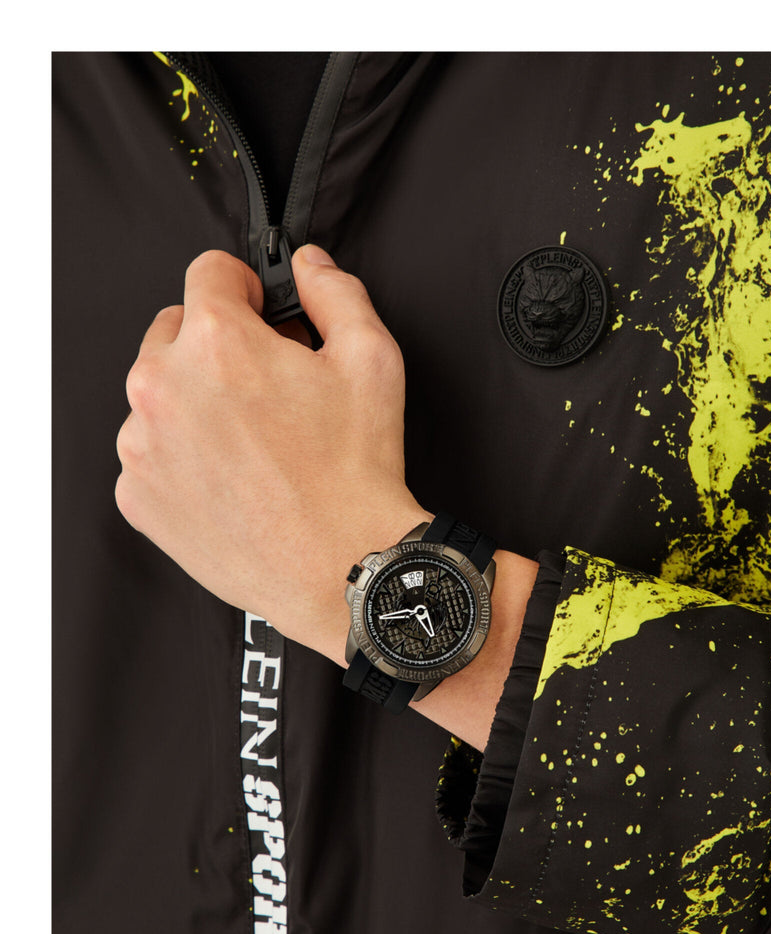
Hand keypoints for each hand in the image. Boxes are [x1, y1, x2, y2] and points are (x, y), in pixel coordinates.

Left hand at [115, 245, 428, 664]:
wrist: (340, 567)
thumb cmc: (354, 474)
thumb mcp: (371, 360)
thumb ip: (336, 292)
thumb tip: (309, 267)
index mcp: (217, 341)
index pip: (208, 271)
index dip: (246, 287)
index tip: (259, 312)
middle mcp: (163, 387)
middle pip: (175, 330)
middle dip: (218, 345)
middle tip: (266, 386)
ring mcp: (142, 445)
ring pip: (158, 394)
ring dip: (195, 401)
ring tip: (252, 441)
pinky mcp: (137, 495)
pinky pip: (150, 452)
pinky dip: (181, 455)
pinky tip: (230, 476)